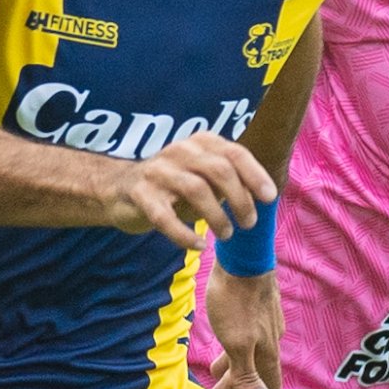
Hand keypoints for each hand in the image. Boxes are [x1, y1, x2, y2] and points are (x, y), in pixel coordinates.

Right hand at [103, 133, 272, 249]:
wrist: (119, 189)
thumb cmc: (174, 187)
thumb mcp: (205, 178)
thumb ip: (230, 182)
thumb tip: (262, 197)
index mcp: (200, 143)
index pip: (234, 153)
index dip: (255, 175)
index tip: (269, 198)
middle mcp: (180, 151)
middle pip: (218, 170)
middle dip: (240, 199)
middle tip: (248, 223)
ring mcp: (158, 170)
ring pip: (196, 189)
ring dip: (217, 216)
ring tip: (226, 234)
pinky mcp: (140, 193)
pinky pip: (165, 216)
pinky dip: (184, 234)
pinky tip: (198, 245)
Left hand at [203, 264, 281, 388]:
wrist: (243, 258)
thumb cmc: (236, 302)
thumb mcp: (237, 344)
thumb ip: (247, 374)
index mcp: (266, 351)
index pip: (270, 384)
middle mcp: (270, 338)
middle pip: (255, 370)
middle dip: (237, 386)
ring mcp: (264, 321)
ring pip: (249, 351)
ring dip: (233, 365)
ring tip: (215, 372)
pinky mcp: (256, 305)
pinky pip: (246, 335)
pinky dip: (236, 346)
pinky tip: (230, 338)